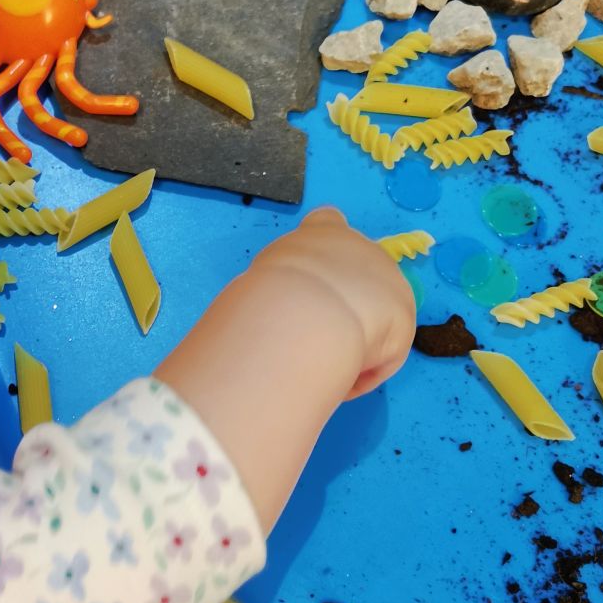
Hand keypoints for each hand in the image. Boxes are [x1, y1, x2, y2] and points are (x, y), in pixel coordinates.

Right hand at [155, 207, 413, 533]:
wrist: (305, 312)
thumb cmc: (267, 299)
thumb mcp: (248, 291)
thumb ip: (248, 302)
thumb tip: (197, 330)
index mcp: (320, 232)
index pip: (328, 225)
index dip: (326, 245)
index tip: (324, 261)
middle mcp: (358, 246)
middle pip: (360, 275)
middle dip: (345, 309)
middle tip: (316, 342)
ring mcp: (387, 277)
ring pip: (370, 323)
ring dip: (351, 347)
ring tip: (323, 366)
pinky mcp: (405, 316)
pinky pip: (383, 354)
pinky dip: (363, 371)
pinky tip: (342, 377)